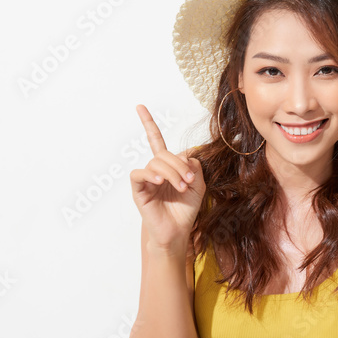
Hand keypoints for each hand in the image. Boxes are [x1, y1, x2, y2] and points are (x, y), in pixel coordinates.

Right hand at [129, 104, 206, 248]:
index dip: (148, 124)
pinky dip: (150, 174)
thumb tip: (185, 156)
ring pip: (155, 163)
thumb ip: (194, 166)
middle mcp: (154, 169)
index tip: (139, 107)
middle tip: (190, 181)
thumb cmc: (186, 209)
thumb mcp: (198, 184)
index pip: (156, 140)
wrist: (178, 231)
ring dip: (172, 173)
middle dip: (179, 164)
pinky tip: (159, 181)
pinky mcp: (138, 190)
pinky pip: (138, 174)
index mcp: (167, 166)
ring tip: (181, 187)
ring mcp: (146, 179)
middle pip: (164, 153)